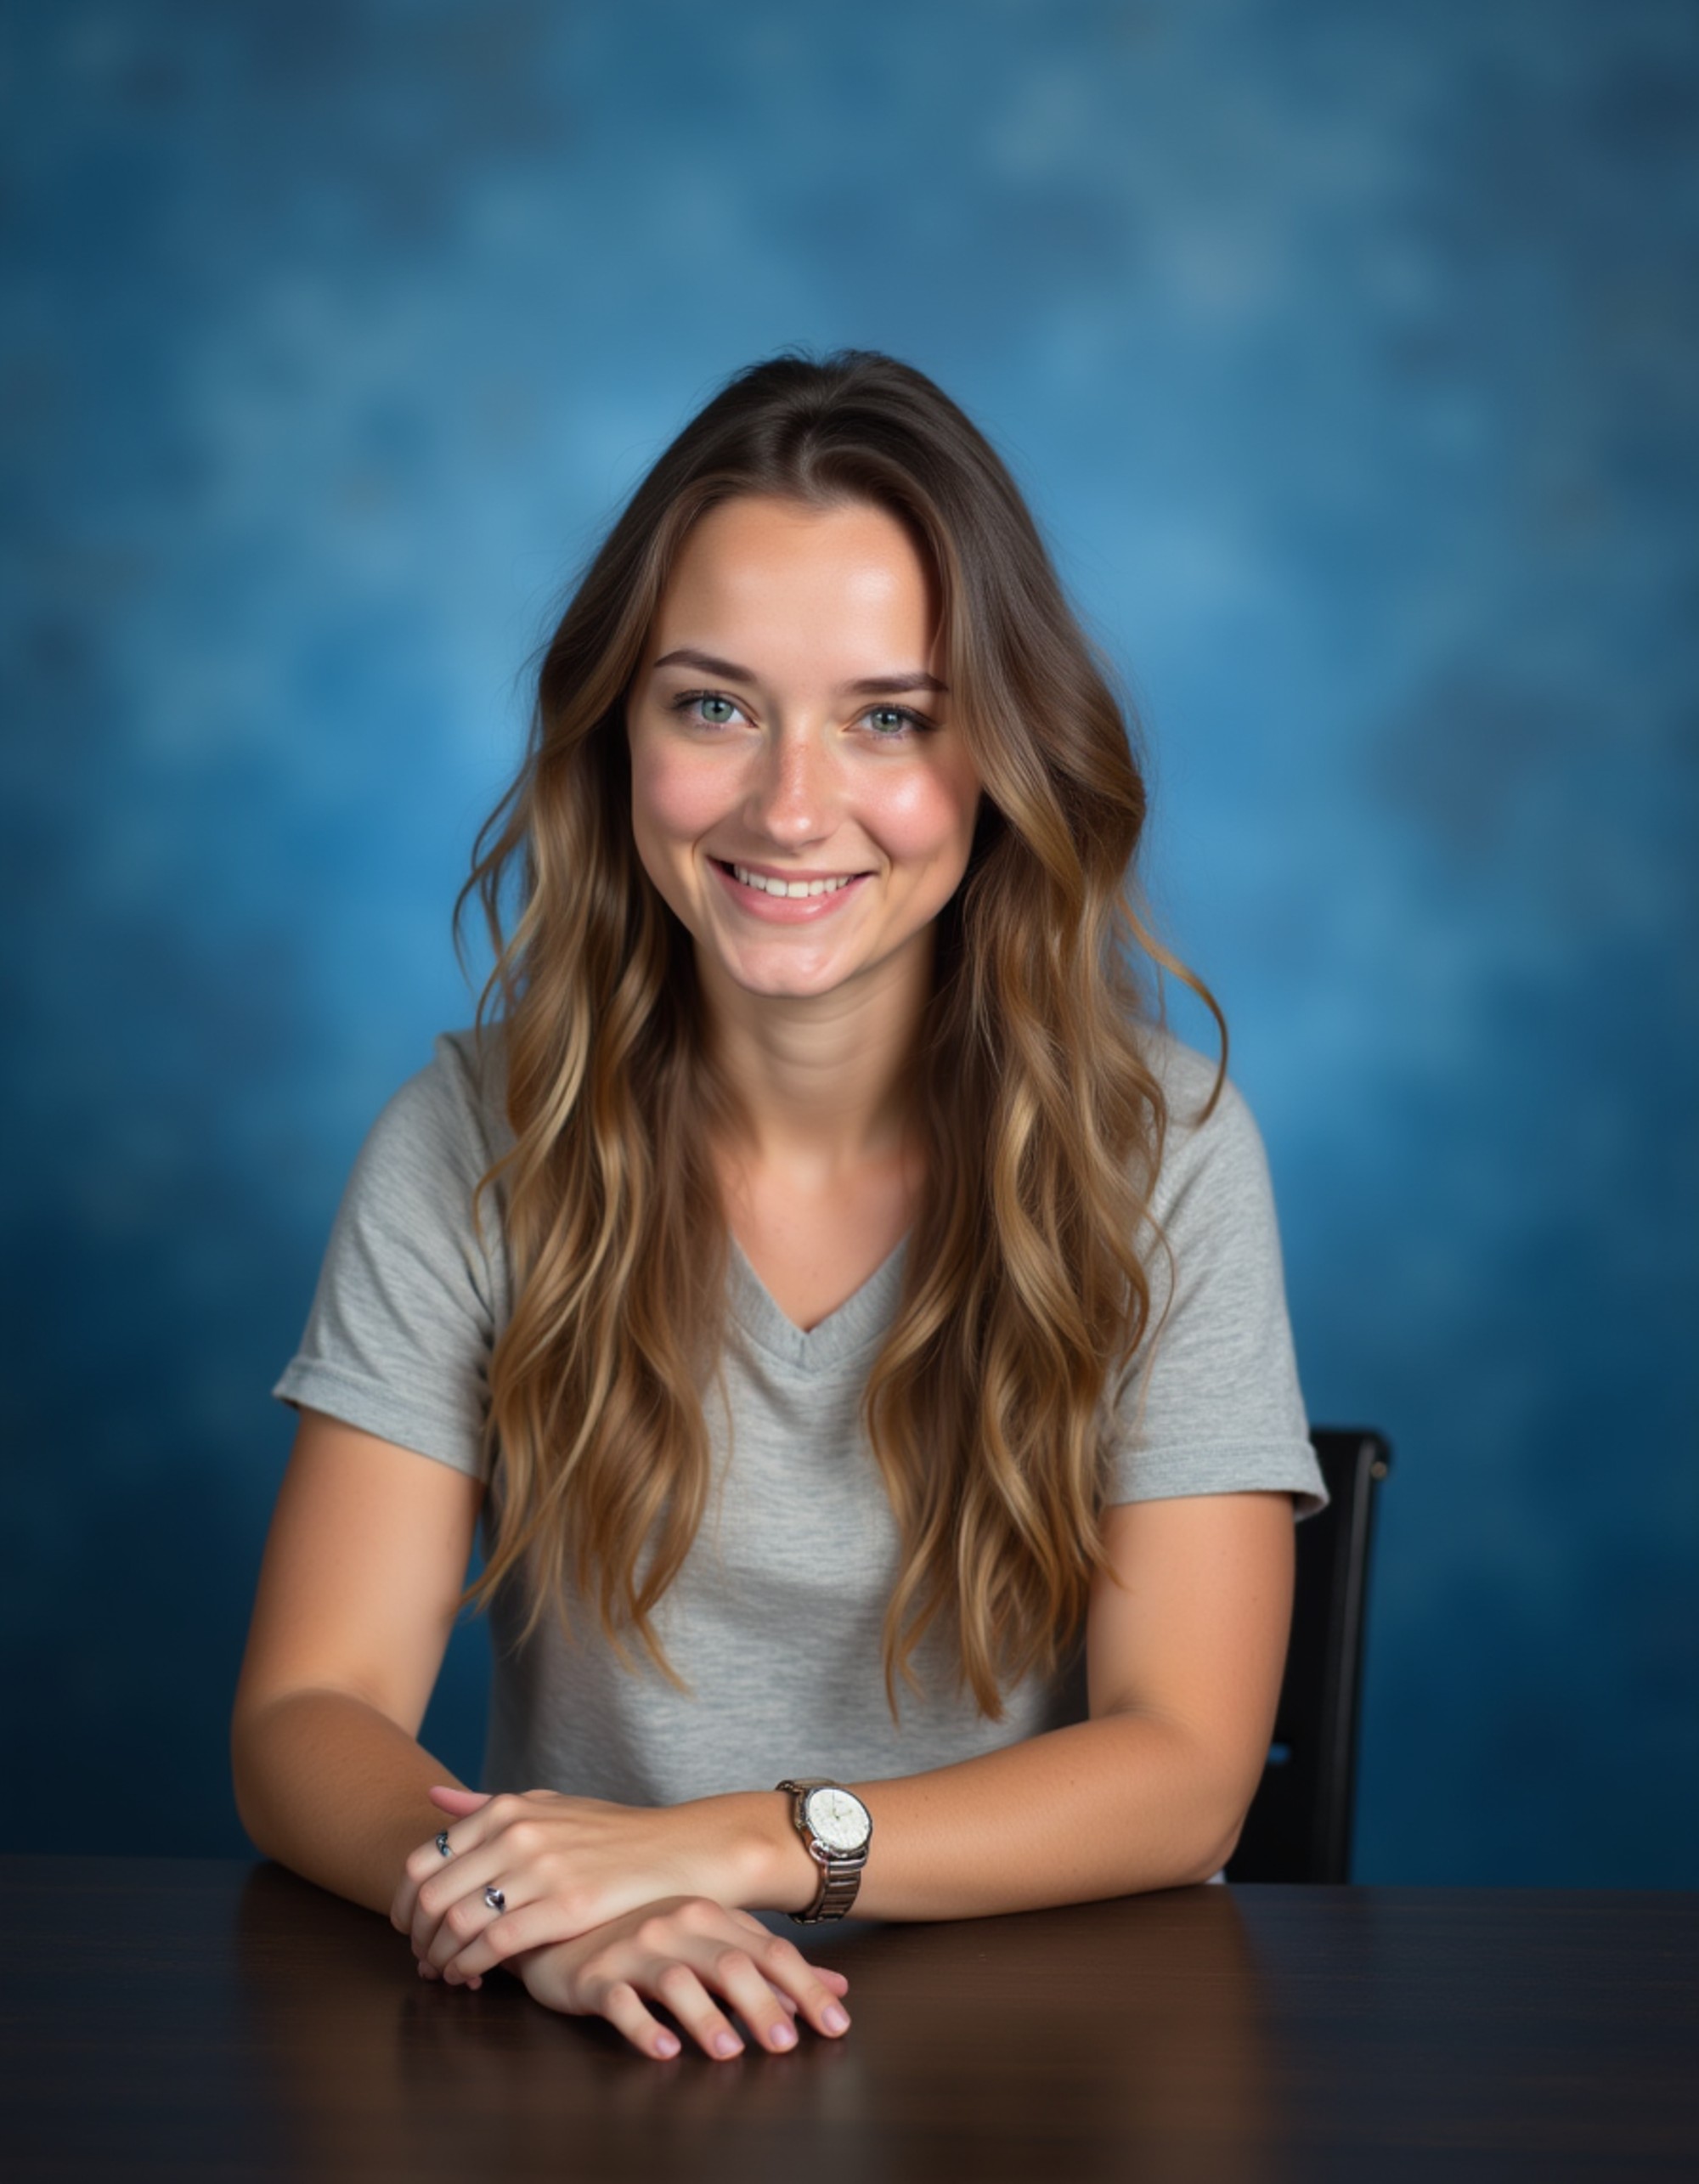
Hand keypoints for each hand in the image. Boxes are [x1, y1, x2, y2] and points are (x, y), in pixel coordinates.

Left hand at [393, 1784, 774, 1980]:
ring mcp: (542, 1869)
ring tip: (443, 1972)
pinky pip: (496, 1944)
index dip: (404, 1902)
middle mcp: (517, 1834)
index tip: (408, 1927)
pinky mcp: (566, 1906)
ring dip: (439, 1957)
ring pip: (458, 1923)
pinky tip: (470, 1978)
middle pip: (431, 1896)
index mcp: (507, 1809)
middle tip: (420, 1957)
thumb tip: (433, 1799)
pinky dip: (471, 1966)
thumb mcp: (548, 1805)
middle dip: (416, 1938)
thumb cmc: (609, 1833)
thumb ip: (487, 1805)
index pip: (423, 1860)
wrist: (677, 1850)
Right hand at [502, 1896, 852, 2061]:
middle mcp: (675, 1925)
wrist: (562, 1925)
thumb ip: (770, 1965)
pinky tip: (665, 2049)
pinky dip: (643, 2026)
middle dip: (762, 2005)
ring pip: (676, 1980)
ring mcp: (632, 1949)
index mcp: (710, 1915)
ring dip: (705, 2016)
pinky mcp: (594, 1976)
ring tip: (729, 2050)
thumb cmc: (645, 1936)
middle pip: (728, 1964)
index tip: (836, 2025)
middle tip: (787, 2045)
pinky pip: (619, 2002)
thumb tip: (835, 1988)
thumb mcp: (712, 1943)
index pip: (769, 1950)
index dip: (807, 1986)